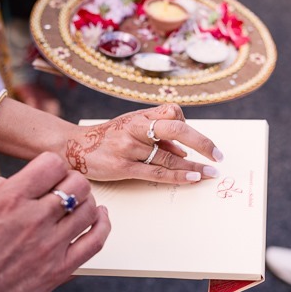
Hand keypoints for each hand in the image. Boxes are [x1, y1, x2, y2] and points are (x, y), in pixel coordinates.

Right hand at [0, 152, 109, 291]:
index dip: (52, 166)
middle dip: (73, 181)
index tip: (49, 174)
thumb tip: (24, 180)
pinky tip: (100, 217)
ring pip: (89, 209)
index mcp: (10, 199)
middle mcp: (34, 219)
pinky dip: (103, 225)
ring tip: (80, 203)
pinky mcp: (61, 269)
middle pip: (77, 184)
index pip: (52, 164)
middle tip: (65, 188)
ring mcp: (51, 245)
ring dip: (87, 201)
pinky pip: (96, 241)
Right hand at [66, 104, 222, 182]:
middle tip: (218, 155)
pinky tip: (192, 178)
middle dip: (201, 142)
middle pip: (175, 128)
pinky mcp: (122, 167)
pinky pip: (156, 172)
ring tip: (210, 173)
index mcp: (139, 116)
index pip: (173, 113)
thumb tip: (183, 153)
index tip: (196, 141)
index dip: (186, 125)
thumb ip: (156, 136)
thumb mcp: (130, 127)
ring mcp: (128, 147)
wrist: (72, 147)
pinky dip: (177, 176)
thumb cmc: (106, 138)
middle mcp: (135, 128)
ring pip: (168, 157)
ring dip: (193, 166)